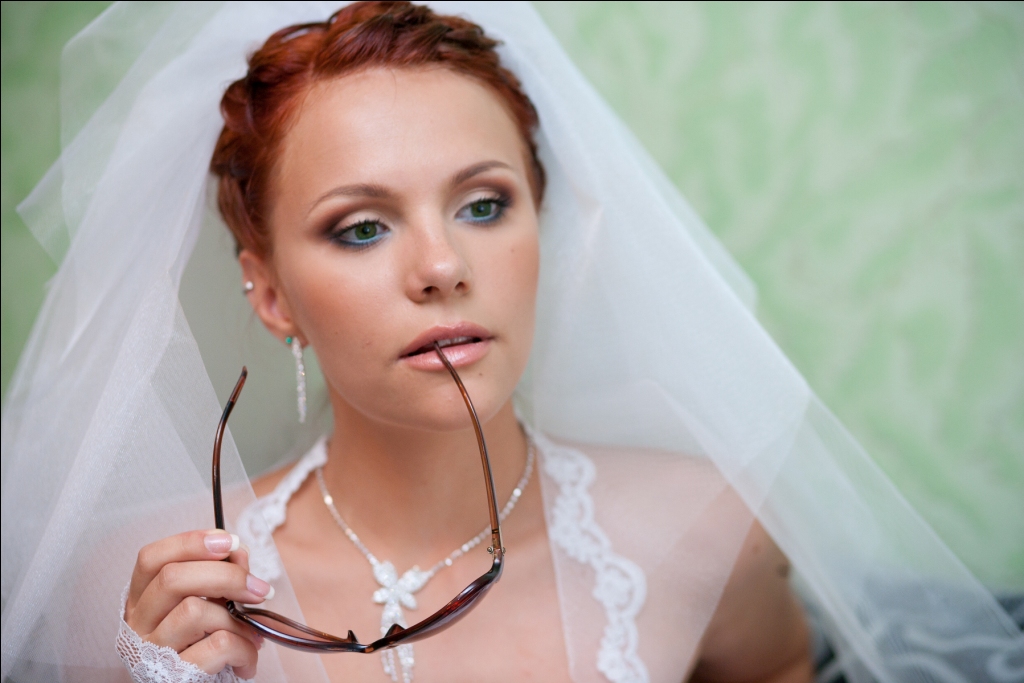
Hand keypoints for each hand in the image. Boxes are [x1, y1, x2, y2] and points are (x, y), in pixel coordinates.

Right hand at [125, 530, 272, 678]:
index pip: (151, 559)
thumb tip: (238, 553)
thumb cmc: (203, 643)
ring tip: (251, 632)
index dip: (190, 543)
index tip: (229, 542)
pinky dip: (244, 647)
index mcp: (142, 598)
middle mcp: (138, 622)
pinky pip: (218, 645)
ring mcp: (151, 650)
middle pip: (173, 579)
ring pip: (194, 610)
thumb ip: (221, 574)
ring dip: (236, 618)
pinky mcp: (174, 674)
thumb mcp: (208, 604)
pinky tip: (248, 657)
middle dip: (226, 575)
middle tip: (259, 588)